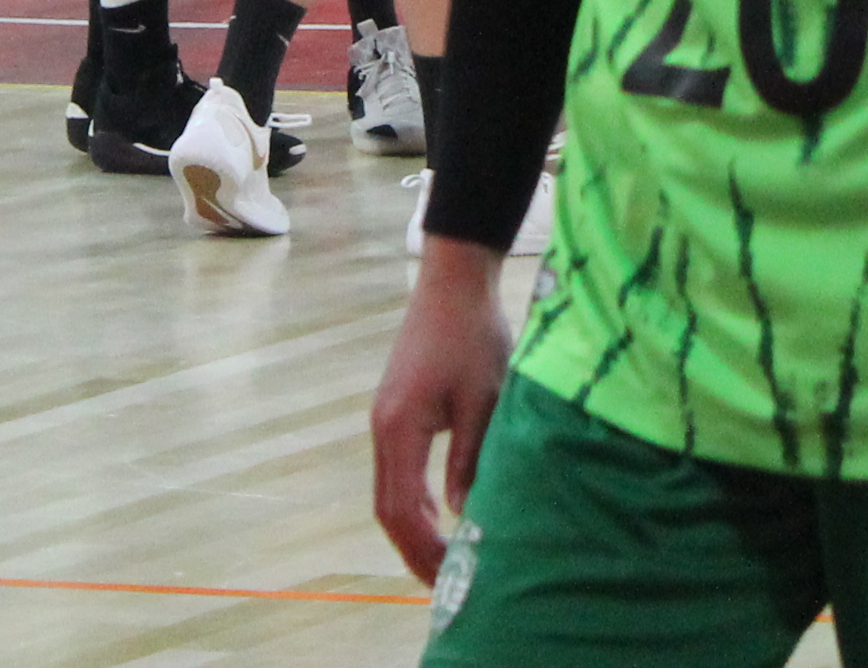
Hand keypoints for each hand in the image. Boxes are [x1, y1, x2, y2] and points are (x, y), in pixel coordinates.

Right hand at [367, 243, 514, 583]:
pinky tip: (437, 518)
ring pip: (388, 491)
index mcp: (400, 427)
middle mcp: (382, 427)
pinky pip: (396, 471)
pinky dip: (412, 503)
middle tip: (444, 584)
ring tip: (443, 561)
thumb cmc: (474, 336)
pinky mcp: (395, 411)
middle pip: (387, 507)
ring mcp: (384, 419)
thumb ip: (472, 459)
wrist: (454, 283)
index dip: (422, 548)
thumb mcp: (484, 401)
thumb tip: (463, 514)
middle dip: (413, 548)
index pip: (401, 508)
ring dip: (412, 529)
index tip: (448, 577)